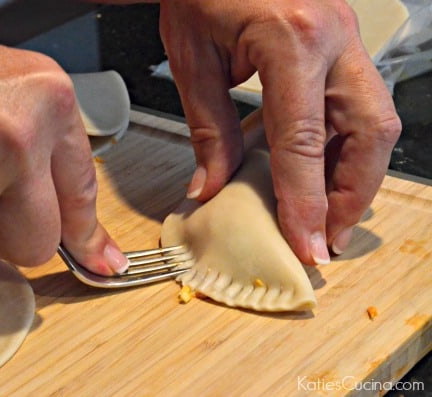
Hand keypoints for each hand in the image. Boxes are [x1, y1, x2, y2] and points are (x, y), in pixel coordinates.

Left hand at [159, 0, 400, 264]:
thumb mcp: (192, 61)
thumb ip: (208, 130)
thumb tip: (211, 186)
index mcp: (292, 39)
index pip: (304, 141)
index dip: (307, 201)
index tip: (307, 243)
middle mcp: (332, 37)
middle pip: (370, 131)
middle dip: (354, 192)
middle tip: (329, 234)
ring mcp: (343, 37)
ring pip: (374, 118)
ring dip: (355, 172)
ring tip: (326, 212)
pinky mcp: (340, 41)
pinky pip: (355, 102)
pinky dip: (342, 144)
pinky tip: (320, 169)